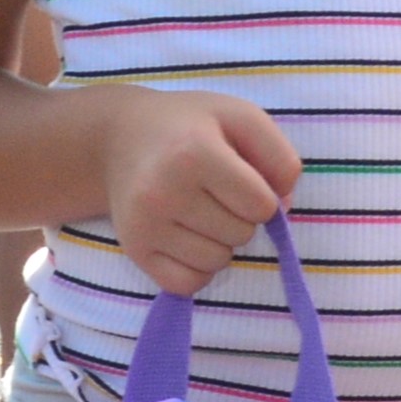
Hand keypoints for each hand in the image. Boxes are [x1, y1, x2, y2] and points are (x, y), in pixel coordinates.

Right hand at [96, 86, 304, 295]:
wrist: (117, 139)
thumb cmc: (189, 127)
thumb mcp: (240, 117)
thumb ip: (278, 156)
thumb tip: (283, 209)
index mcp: (194, 152)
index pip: (261, 206)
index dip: (261, 194)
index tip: (239, 176)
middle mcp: (164, 191)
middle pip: (242, 235)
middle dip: (238, 216)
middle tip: (213, 191)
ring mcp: (146, 224)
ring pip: (217, 262)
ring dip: (219, 242)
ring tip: (197, 210)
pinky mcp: (135, 250)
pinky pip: (188, 283)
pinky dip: (197, 268)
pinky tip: (186, 237)